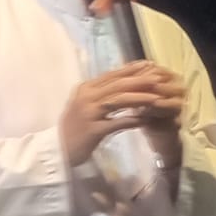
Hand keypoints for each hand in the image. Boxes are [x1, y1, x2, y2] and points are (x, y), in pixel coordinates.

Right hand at [60, 61, 184, 165]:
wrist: (57, 150)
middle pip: (117, 85)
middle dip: (140, 80)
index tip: (148, 65)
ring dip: (139, 98)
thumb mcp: (84, 105)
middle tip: (158, 78)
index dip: (131, 69)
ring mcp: (89, 113)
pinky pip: (116, 123)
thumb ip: (100, 93)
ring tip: (156, 97)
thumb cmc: (73, 128)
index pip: (111, 75)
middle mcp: (86, 97)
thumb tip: (122, 82)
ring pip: (119, 101)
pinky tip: (145, 120)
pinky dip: (131, 120)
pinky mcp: (93, 130)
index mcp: (85, 88)